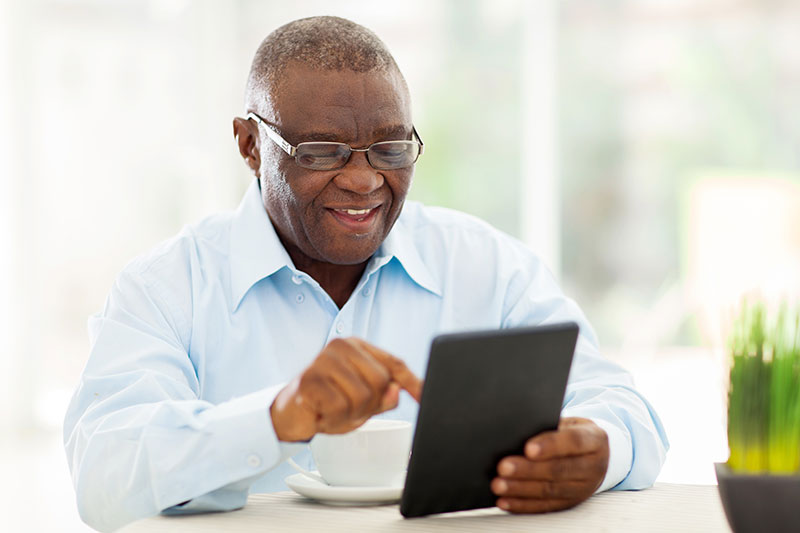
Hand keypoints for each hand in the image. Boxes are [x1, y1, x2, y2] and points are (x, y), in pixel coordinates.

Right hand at [270, 337, 422, 441]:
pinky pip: (340, 407)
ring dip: (350, 414)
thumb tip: (397, 391)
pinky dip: (334, 419)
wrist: (288, 414)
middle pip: (381, 382)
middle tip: (347, 408)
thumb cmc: (327, 403)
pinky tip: (321, 413)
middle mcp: (342, 346)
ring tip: (333, 410)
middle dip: (369, 405)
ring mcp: (324, 360)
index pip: (394, 363)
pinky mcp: (310, 379)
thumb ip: (383, 397)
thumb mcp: (363, 403)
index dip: (413, 382)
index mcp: (358, 347)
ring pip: (362, 396)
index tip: (427, 396)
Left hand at [491, 417, 608, 512]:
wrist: (598, 454)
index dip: (550, 445)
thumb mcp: (569, 423)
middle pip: (559, 470)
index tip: (528, 448)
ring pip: (550, 491)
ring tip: (499, 485)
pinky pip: (546, 507)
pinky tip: (505, 501)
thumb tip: (517, 432)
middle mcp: (593, 466)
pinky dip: (523, 505)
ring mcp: (583, 488)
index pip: (573, 442)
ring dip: (521, 489)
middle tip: (503, 467)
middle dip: (528, 470)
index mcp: (594, 440)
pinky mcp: (571, 503)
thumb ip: (548, 426)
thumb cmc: (574, 433)